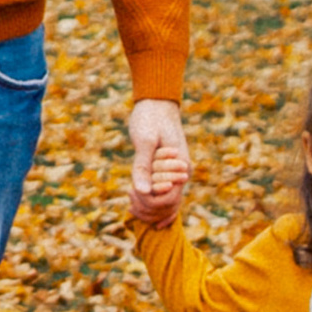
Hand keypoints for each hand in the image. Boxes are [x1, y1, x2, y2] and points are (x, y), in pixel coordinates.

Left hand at [127, 97, 189, 225]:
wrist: (157, 104)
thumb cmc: (150, 118)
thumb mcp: (144, 140)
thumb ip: (143, 166)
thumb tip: (141, 191)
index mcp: (180, 167)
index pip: (168, 200)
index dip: (148, 202)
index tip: (130, 192)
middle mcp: (183, 174)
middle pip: (169, 206)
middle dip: (148, 208)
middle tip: (128, 199)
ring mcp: (178, 173)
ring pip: (168, 203)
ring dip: (149, 208)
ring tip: (130, 203)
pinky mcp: (169, 171)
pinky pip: (165, 193)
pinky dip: (152, 201)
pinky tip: (136, 204)